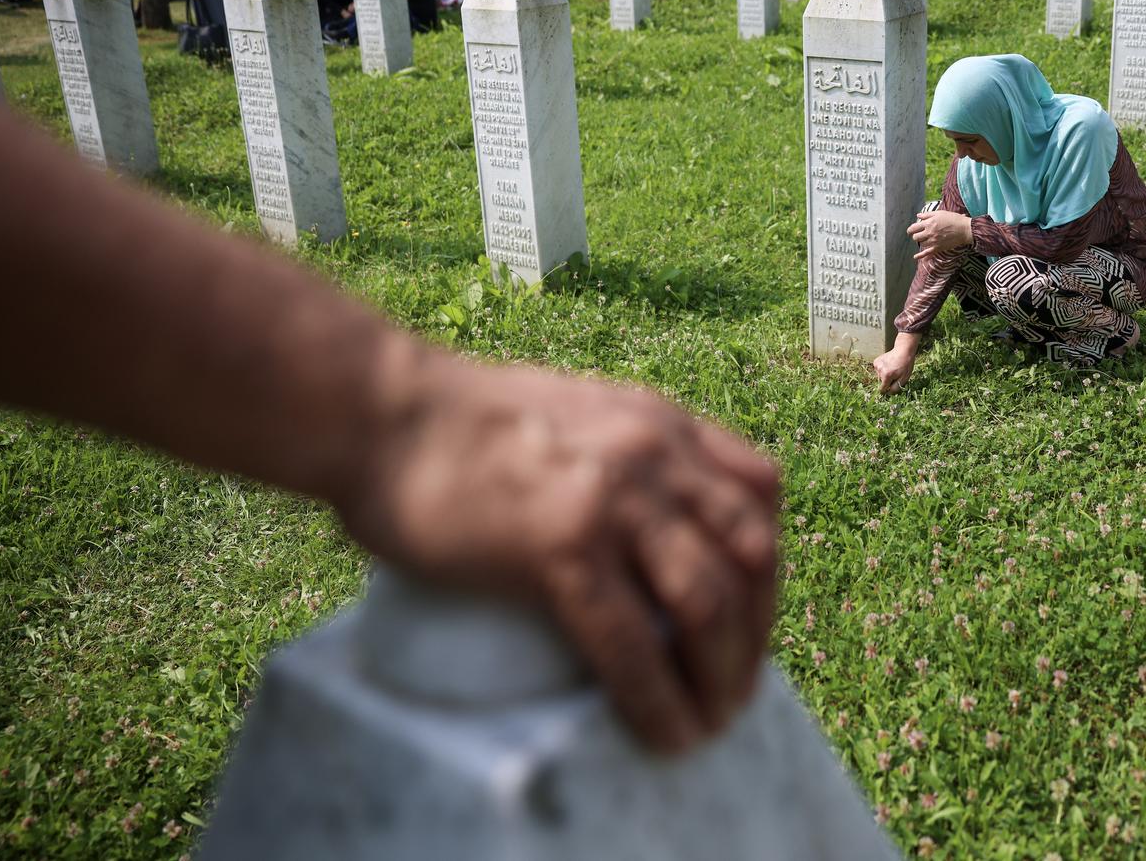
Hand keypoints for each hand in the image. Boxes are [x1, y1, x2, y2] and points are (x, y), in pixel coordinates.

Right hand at [336, 358, 782, 753]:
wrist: (378, 410)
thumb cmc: (456, 421)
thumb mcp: (575, 414)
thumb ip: (620, 456)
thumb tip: (636, 531)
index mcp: (660, 424)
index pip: (760, 494)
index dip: (767, 568)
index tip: (749, 619)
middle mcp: (655, 454)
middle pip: (752, 555)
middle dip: (757, 635)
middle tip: (735, 690)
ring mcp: (613, 498)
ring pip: (709, 603)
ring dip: (722, 676)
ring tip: (708, 724)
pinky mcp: (560, 545)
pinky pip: (631, 642)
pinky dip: (658, 700)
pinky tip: (664, 735)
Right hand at [873, 334, 919, 393]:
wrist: (903, 350)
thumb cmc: (906, 365)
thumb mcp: (904, 378)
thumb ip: (895, 388)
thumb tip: (888, 393)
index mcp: (886, 376)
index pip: (882, 389)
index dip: (887, 390)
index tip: (891, 387)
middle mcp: (879, 370)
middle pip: (881, 382)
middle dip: (887, 381)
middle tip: (895, 374)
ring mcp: (877, 365)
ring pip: (879, 376)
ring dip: (885, 375)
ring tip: (893, 368)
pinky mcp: (876, 361)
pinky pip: (878, 370)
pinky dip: (882, 369)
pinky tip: (889, 365)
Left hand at [908, 209, 972, 258]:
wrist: (964, 229)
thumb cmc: (953, 219)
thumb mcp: (939, 213)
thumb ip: (927, 215)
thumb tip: (918, 215)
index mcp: (928, 223)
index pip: (914, 228)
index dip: (910, 230)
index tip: (910, 231)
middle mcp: (929, 233)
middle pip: (916, 237)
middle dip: (916, 236)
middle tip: (919, 235)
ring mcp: (933, 241)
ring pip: (921, 244)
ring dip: (922, 242)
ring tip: (925, 240)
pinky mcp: (938, 248)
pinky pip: (927, 253)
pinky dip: (921, 256)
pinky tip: (915, 257)